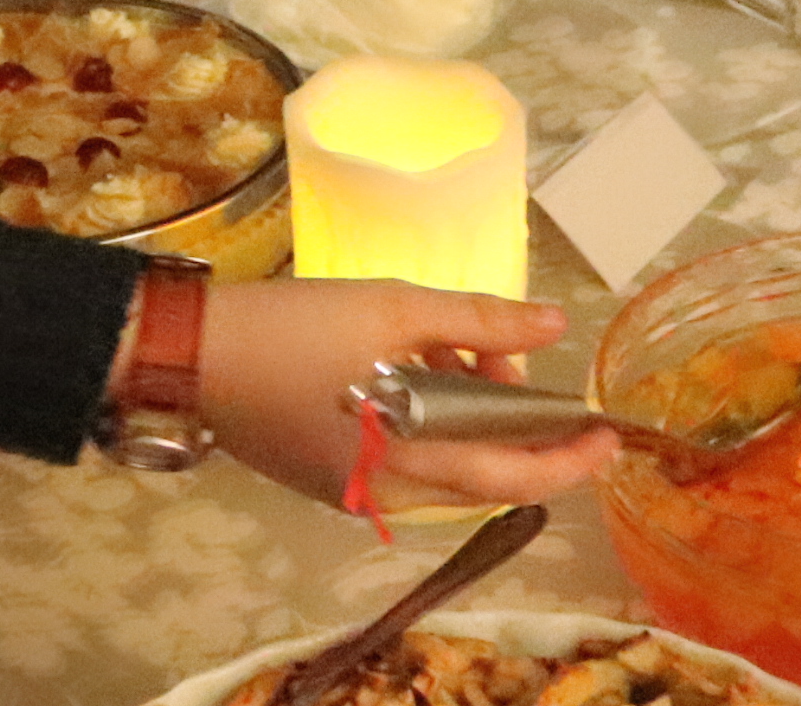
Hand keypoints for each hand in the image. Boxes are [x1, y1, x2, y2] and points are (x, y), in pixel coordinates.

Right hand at [193, 280, 623, 510]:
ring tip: (453, 343)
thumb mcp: (392, 308)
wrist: (191, 352)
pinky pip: (404, 455)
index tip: (609, 435)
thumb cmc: (296, 328)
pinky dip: (425, 414)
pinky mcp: (327, 475)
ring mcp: (354, 489)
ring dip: (466, 409)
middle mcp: (387, 493)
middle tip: (509, 361)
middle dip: (512, 419)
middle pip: (481, 471)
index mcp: (408, 460)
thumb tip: (552, 328)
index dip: (568, 460)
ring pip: (443, 461)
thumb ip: (479, 322)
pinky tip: (413, 361)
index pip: (512, 475)